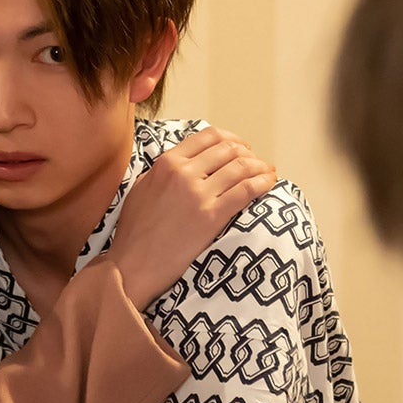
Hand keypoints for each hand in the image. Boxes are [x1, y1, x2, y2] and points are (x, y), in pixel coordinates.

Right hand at [110, 126, 276, 307]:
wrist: (133, 266)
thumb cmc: (134, 232)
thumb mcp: (142, 188)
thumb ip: (163, 170)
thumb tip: (186, 162)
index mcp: (166, 162)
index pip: (209, 136)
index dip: (231, 139)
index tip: (240, 148)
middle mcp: (183, 173)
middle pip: (229, 149)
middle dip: (249, 153)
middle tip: (257, 163)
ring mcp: (198, 194)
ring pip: (241, 167)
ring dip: (260, 167)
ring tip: (268, 173)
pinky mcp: (211, 217)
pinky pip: (246, 190)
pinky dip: (263, 183)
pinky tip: (270, 184)